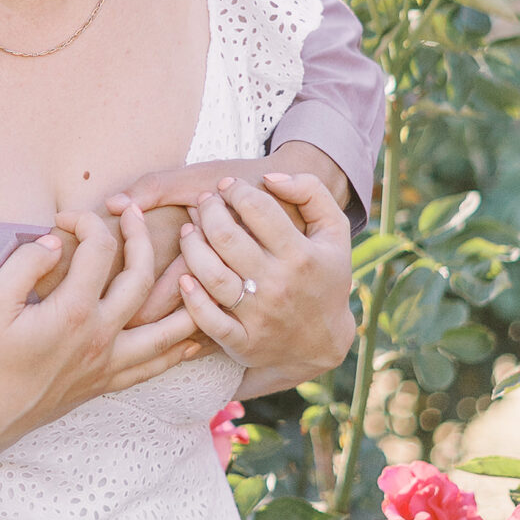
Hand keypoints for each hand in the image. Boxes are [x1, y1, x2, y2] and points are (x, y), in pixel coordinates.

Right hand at [0, 201, 207, 452]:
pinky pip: (153, 366)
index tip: (65, 217)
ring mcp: (107, 362)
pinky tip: (191, 341)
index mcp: (73, 311)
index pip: (98, 250)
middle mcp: (100, 336)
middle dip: (141, 237)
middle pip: (140, 277)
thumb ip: (25, 264)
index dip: (86, 222)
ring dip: (183, 298)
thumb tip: (55, 242)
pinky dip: (177, 351)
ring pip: (164, 329)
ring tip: (194, 271)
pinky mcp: (105, 381)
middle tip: (135, 213)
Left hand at [122, 143, 349, 324]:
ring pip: (211, 274)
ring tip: (189, 231)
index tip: (227, 187)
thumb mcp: (334, 232)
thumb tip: (270, 177)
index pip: (257, 209)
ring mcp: (259, 315)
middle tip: (204, 203)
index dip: (235, 190)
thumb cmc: (324, 276)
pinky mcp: (242, 342)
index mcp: (302, 255)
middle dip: (208, 211)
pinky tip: (184, 277)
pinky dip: (191, 297)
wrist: (323, 343)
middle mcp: (279, 285)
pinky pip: (208, 319)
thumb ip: (312, 192)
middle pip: (226, 237)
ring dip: (191, 246)